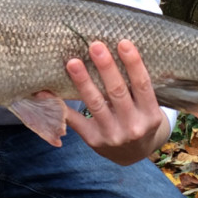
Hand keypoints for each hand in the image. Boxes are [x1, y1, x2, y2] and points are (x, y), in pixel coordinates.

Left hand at [65, 40, 169, 165]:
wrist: (134, 155)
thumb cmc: (140, 120)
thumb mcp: (147, 107)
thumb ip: (136, 87)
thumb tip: (116, 49)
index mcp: (150, 114)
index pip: (142, 84)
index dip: (133, 63)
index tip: (123, 42)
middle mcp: (133, 126)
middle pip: (117, 92)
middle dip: (105, 67)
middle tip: (95, 46)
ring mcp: (112, 135)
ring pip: (95, 104)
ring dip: (83, 81)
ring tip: (73, 62)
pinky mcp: (93, 140)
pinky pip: (75, 121)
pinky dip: (61, 106)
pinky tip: (46, 92)